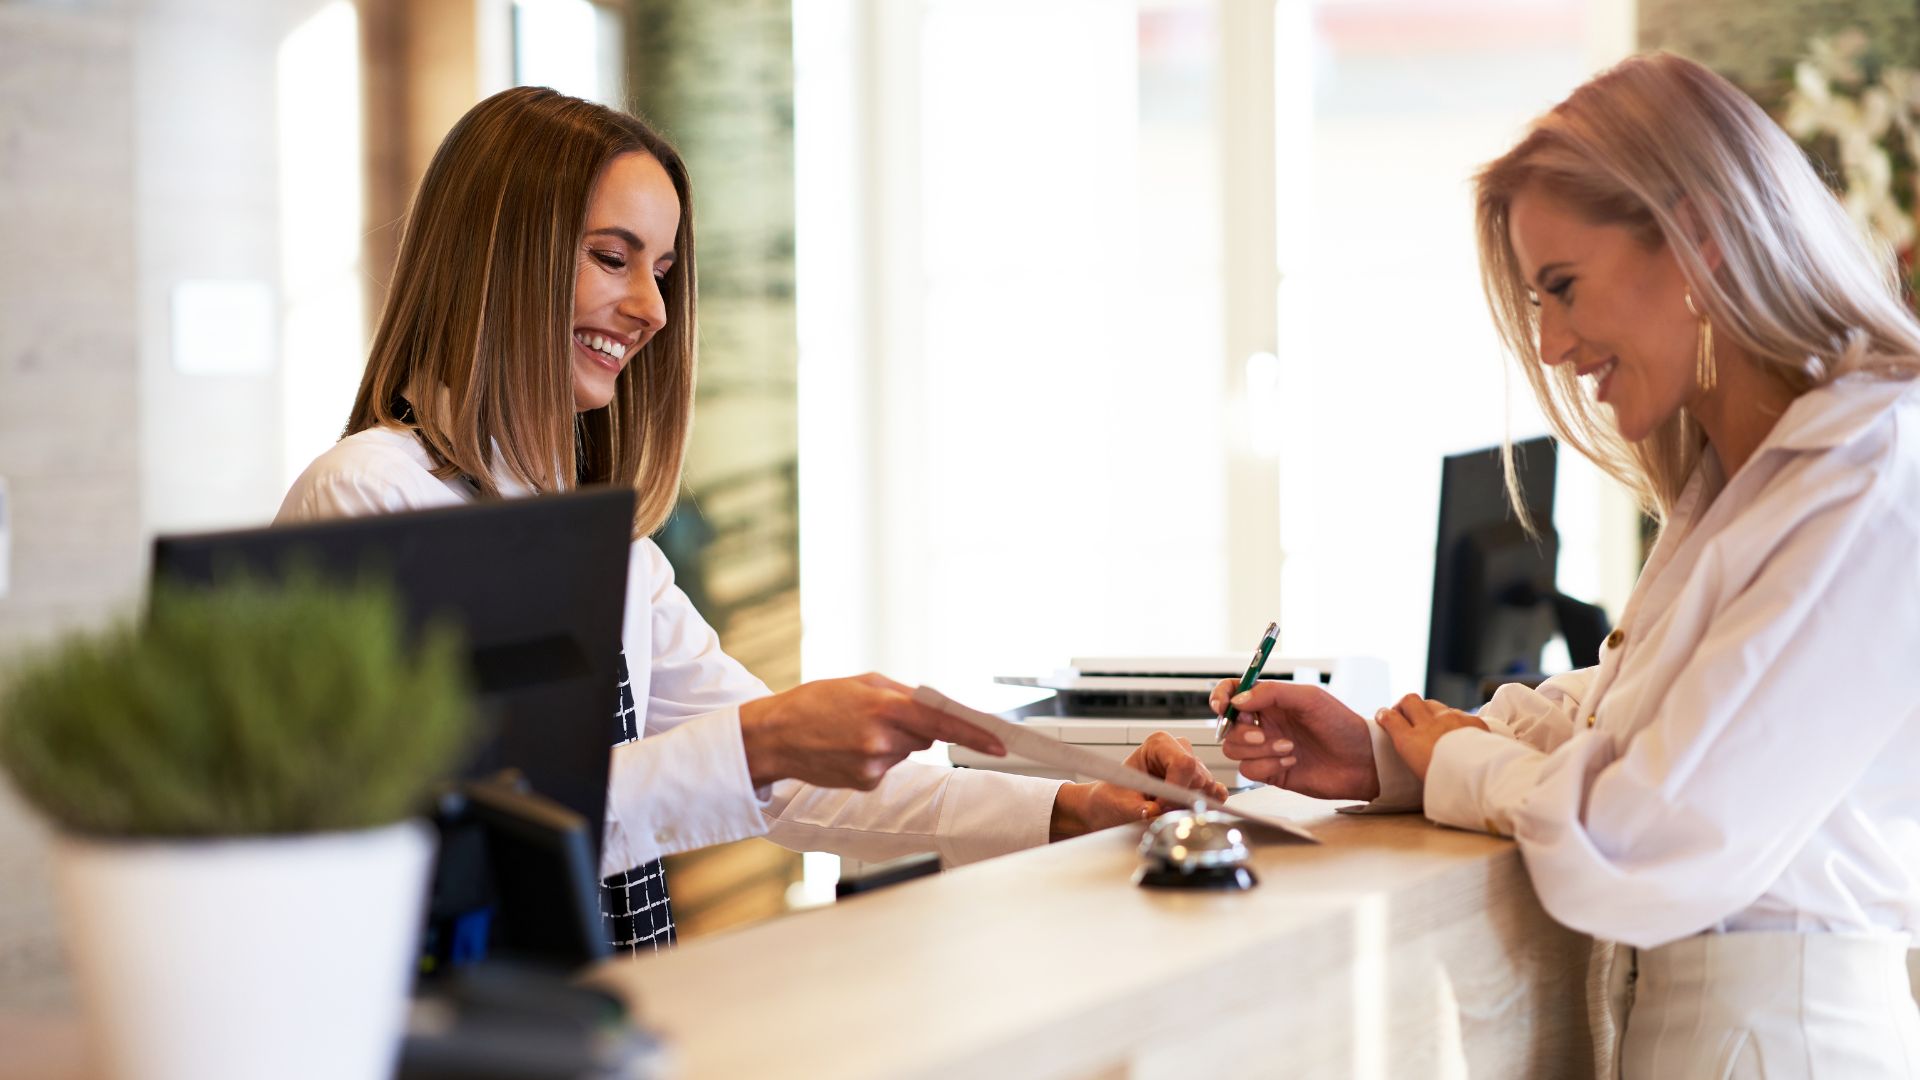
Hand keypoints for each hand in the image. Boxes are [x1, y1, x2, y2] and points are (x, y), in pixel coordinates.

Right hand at [737, 673, 1006, 789]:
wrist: (775, 736)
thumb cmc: (816, 702)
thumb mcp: (861, 683)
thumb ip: (903, 695)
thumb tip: (936, 708)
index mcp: (883, 707)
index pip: (942, 723)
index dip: (975, 734)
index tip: (999, 743)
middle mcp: (881, 740)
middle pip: (926, 737)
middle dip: (913, 727)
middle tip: (879, 716)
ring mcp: (873, 766)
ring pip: (906, 752)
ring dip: (892, 742)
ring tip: (855, 731)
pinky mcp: (865, 783)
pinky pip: (888, 768)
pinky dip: (876, 758)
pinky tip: (848, 749)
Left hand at [1049, 732, 1229, 840]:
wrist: (1114, 803)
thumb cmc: (1115, 796)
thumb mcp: (1120, 804)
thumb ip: (1138, 809)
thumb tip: (1153, 812)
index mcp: (1159, 743)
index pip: (1183, 763)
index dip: (1176, 789)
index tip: (1160, 806)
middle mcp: (1179, 749)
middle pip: (1198, 777)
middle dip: (1181, 800)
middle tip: (1158, 811)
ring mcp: (1193, 765)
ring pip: (1208, 787)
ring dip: (1190, 804)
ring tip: (1165, 809)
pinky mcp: (1202, 782)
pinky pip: (1216, 794)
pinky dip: (1204, 805)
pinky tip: (1184, 809)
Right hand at [1211, 679, 1380, 800]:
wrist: (1362, 761)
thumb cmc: (1342, 725)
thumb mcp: (1309, 698)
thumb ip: (1272, 693)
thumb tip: (1238, 700)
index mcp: (1271, 702)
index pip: (1234, 693)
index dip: (1222, 697)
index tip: (1221, 706)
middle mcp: (1265, 724)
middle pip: (1228, 726)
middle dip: (1241, 732)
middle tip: (1263, 735)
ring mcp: (1266, 749)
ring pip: (1235, 750)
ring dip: (1259, 750)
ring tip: (1289, 748)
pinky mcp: (1271, 772)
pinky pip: (1249, 770)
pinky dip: (1267, 765)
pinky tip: (1291, 761)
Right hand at [1375, 694, 1486, 781]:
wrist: (1482, 779)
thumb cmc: (1450, 786)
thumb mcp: (1421, 776)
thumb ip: (1415, 758)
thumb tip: (1416, 754)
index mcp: (1410, 742)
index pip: (1390, 718)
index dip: (1384, 715)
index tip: (1383, 716)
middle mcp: (1428, 725)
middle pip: (1409, 700)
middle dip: (1404, 705)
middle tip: (1406, 715)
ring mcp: (1451, 719)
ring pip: (1432, 704)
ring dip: (1428, 710)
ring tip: (1432, 723)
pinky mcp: (1471, 719)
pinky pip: (1456, 712)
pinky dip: (1452, 719)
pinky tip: (1457, 731)